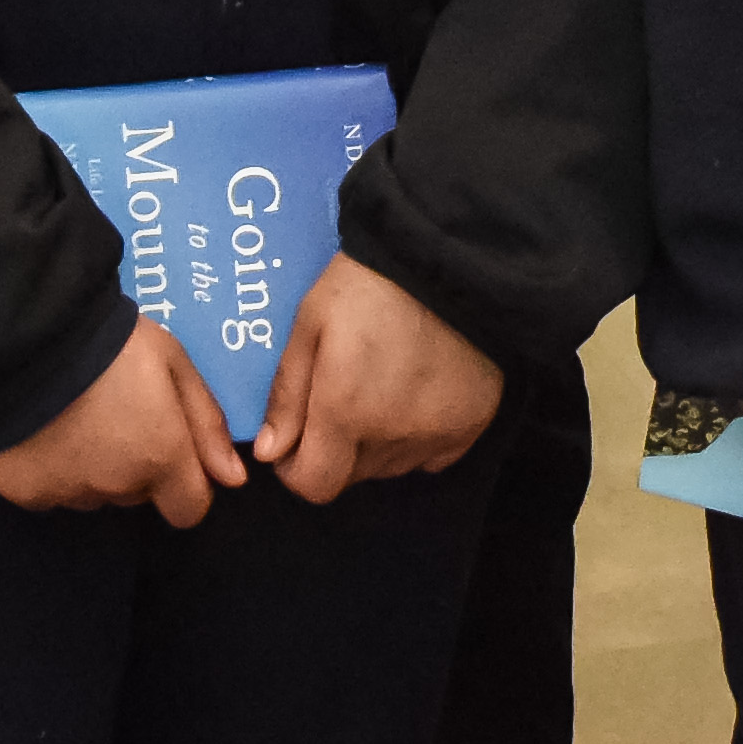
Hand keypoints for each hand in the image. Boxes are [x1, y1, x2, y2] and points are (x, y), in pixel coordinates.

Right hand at [0, 312, 246, 521]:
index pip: (189, 509)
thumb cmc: (111, 343)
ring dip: (92, 468)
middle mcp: (117, 487)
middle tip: (113, 414)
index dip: (184, 484)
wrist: (27, 336)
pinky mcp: (24, 491)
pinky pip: (49, 491)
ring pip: (92, 493)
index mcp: (160, 458)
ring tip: (74, 417)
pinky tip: (41, 430)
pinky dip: (50, 469)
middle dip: (134, 466)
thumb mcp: (173, 364)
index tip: (166, 450)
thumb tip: (233, 479)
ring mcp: (67, 493)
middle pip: (137, 494)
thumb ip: (206, 425)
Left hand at [253, 252, 499, 501]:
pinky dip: (417, 438)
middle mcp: (393, 437)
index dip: (296, 466)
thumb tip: (270, 452)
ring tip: (380, 389)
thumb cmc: (371, 283)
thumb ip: (288, 393)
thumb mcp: (311, 323)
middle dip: (335, 450)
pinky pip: (432, 455)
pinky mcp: (472, 425)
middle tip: (340, 397)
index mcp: (346, 412)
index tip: (297, 434)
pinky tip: (415, 396)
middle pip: (352, 476)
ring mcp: (438, 435)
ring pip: (391, 467)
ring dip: (375, 444)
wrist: (452, 259)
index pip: (314, 485)